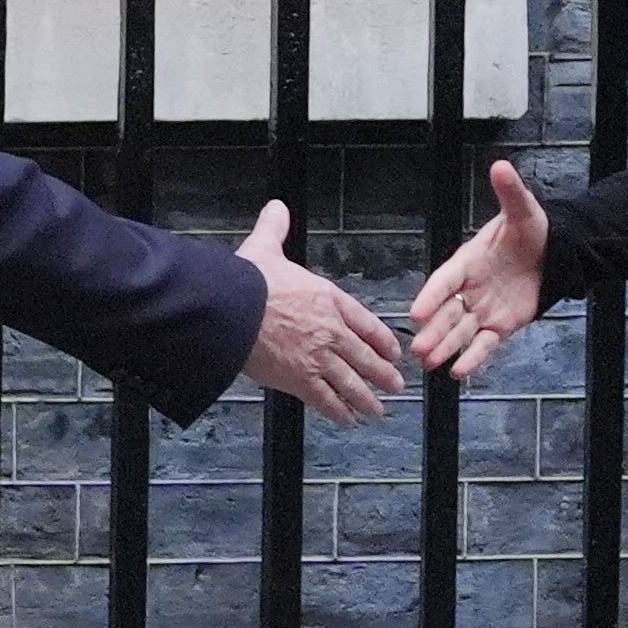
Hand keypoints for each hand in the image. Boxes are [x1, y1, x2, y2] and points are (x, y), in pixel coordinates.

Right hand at [236, 200, 406, 424]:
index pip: (365, 322)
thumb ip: (276, 228)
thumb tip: (276, 208)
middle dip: (382, 373)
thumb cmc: (249, 281)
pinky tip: (347, 419)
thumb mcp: (266, 247)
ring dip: (366, 398)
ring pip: (351, 383)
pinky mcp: (300, 380)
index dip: (381, 339)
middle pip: (365, 356)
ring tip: (377, 408)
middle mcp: (330, 330)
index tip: (392, 350)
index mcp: (328, 299)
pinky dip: (338, 411)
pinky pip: (326, 399)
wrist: (233, 310)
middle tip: (395, 384)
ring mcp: (318, 358)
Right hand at [406, 159, 547, 379]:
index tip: (416, 313)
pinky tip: (458, 372)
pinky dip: (472, 358)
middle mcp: (470, 288)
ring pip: (460, 332)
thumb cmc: (532, 231)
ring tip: (430, 364)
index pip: (445, 280)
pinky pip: (484, 345)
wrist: (554, 255)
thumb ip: (510, 192)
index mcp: (468, 261)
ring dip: (445, 347)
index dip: (431, 296)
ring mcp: (482, 309)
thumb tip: (500, 165)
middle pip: (447, 312)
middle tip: (417, 349)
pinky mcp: (499, 326)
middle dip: (433, 331)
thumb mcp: (523, 211)